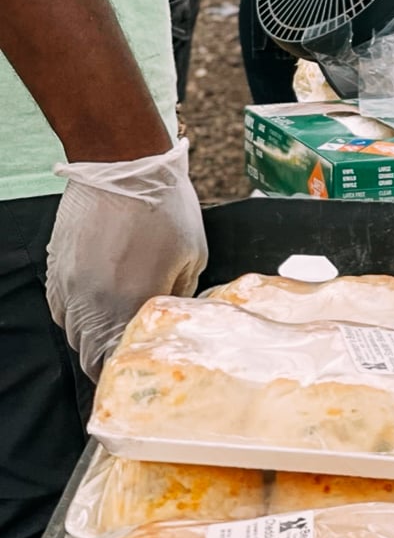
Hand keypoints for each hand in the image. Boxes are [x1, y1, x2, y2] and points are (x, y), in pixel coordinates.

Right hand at [45, 139, 206, 377]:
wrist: (123, 164)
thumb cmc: (166, 206)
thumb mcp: (193, 254)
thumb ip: (180, 294)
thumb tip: (174, 314)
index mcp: (126, 306)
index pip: (113, 363)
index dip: (124, 373)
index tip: (136, 373)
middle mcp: (89, 304)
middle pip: (89, 354)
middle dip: (106, 361)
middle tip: (127, 357)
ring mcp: (67, 286)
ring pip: (73, 332)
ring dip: (92, 336)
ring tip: (115, 328)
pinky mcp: (56, 267)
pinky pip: (61, 306)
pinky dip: (78, 313)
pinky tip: (98, 301)